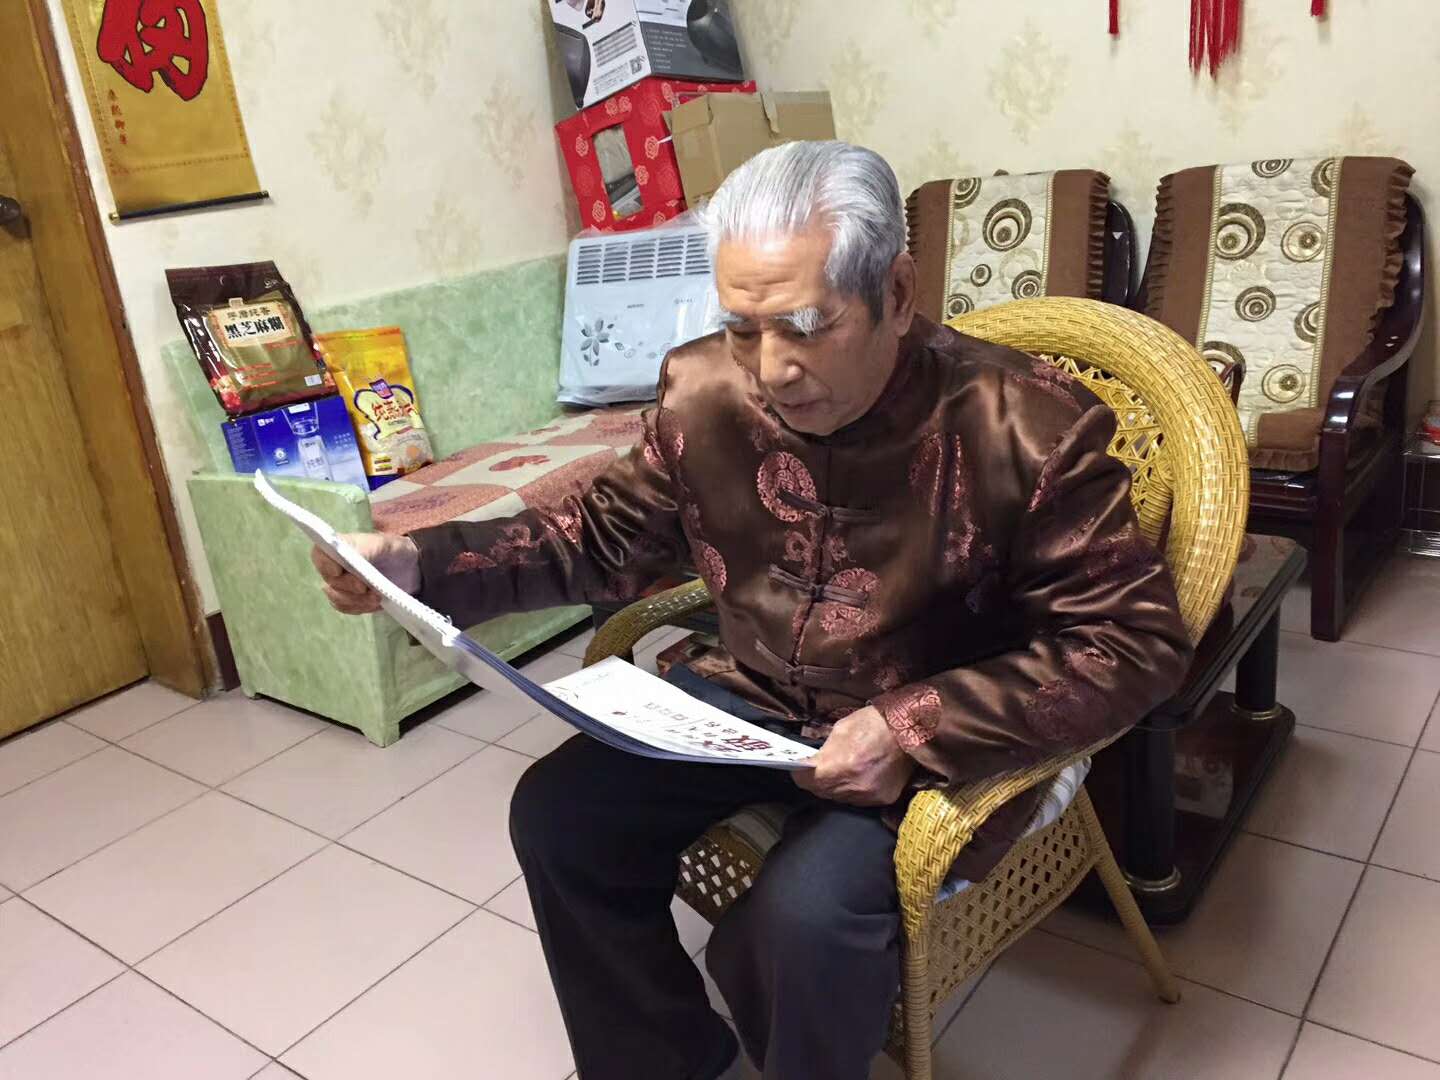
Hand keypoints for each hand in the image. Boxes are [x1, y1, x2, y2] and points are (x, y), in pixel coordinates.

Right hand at [311, 533, 420, 614]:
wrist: (410, 567)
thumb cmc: (392, 550)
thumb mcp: (383, 544)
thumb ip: (364, 549)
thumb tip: (349, 557)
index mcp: (339, 547)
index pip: (319, 555)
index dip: (325, 564)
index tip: (338, 571)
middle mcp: (334, 567)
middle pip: (330, 582)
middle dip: (348, 587)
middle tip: (367, 588)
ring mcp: (341, 585)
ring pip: (337, 599)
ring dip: (357, 601)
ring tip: (377, 598)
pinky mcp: (350, 600)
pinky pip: (348, 608)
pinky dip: (361, 608)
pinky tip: (377, 604)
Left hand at [794, 706, 914, 806]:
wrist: (912, 730)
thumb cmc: (876, 722)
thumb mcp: (841, 728)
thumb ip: (824, 750)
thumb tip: (813, 761)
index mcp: (839, 765)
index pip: (805, 781)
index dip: (800, 774)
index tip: (799, 768)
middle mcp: (853, 785)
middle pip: (821, 792)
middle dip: (817, 781)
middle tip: (819, 769)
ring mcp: (869, 795)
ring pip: (839, 798)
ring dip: (836, 787)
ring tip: (842, 771)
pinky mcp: (883, 799)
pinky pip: (859, 800)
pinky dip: (855, 790)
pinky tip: (860, 776)